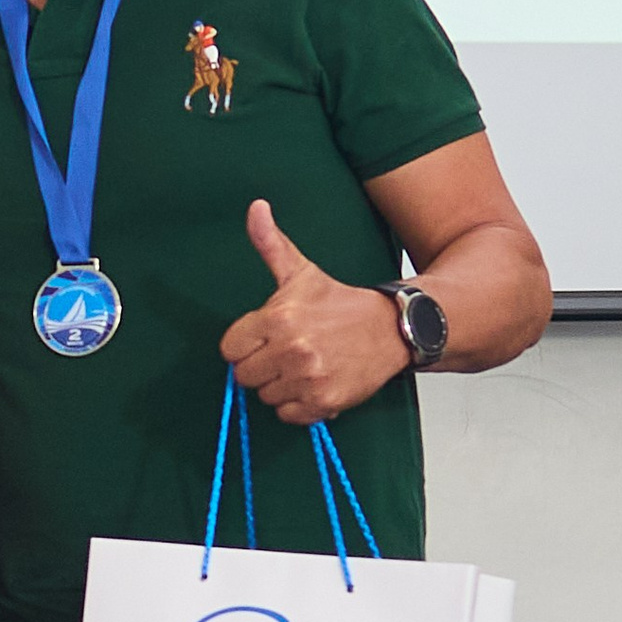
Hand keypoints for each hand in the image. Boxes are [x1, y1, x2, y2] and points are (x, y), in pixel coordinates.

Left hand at [221, 201, 410, 424]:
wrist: (391, 328)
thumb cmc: (341, 304)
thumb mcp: (301, 272)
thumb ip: (270, 244)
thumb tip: (255, 207)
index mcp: (278, 317)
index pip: (231, 348)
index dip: (246, 344)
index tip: (267, 337)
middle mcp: (291, 349)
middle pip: (245, 375)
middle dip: (262, 366)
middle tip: (288, 352)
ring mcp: (308, 377)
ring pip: (266, 396)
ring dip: (282, 386)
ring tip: (306, 365)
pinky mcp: (324, 401)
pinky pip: (289, 415)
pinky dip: (299, 405)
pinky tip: (316, 383)